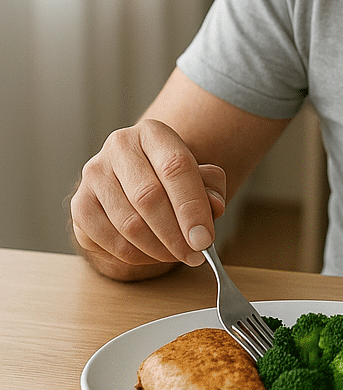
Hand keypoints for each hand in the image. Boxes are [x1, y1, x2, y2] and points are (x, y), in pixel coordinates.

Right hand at [70, 118, 226, 277]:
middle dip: (176, 234)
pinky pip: (108, 240)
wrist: (136, 178)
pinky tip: (154, 255)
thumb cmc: (172, 177)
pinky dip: (135, 255)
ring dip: (158, 248)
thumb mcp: (199, 174)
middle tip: (196, 254)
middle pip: (149, 197)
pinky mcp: (80, 204)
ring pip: (128, 223)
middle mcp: (119, 147)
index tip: (205, 239)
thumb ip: (211, 186)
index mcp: (153, 133)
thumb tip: (215, 206)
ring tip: (179, 255)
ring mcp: (94, 175)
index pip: (175, 168)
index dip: (192, 207)